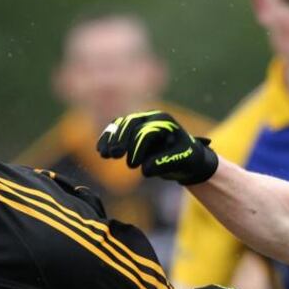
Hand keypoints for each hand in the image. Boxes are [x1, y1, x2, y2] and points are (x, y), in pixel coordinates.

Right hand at [96, 110, 217, 184]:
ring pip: (121, 125)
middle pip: (131, 123)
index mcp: (164, 121)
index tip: (133, 165)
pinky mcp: (132, 129)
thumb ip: (165, 164)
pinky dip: (108, 138)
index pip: (146, 132)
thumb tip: (145, 170)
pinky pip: (116, 129)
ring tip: (104, 154)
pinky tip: (100, 150)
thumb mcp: (182, 161)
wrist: (186, 156)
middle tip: (115, 156)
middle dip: (121, 140)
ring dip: (111, 139)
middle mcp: (151, 117)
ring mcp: (140, 122)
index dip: (138, 148)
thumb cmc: (187, 157)